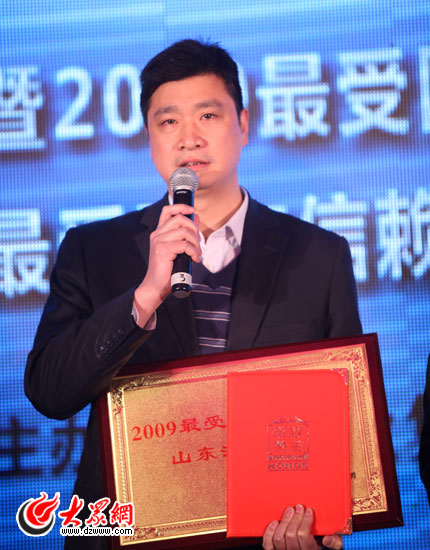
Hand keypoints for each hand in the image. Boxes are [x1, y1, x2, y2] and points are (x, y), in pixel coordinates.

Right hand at [134, 204, 200, 323]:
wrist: (156, 285)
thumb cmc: (167, 269)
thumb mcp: (177, 248)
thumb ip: (184, 234)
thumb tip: (195, 218)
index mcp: (160, 232)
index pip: (168, 210)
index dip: (181, 206)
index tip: (193, 210)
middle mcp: (157, 234)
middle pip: (179, 218)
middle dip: (194, 228)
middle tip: (198, 242)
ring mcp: (159, 241)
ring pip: (184, 231)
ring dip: (196, 242)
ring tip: (197, 252)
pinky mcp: (162, 250)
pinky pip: (184, 245)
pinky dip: (193, 251)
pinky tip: (194, 258)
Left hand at [262, 505, 342, 549]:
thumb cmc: (318, 548)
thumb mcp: (331, 548)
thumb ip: (335, 543)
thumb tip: (328, 539)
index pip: (304, 536)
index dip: (305, 521)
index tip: (308, 510)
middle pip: (291, 535)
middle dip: (295, 518)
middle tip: (299, 507)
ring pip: (279, 538)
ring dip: (284, 521)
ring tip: (289, 510)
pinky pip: (268, 544)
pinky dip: (270, 532)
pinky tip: (275, 522)